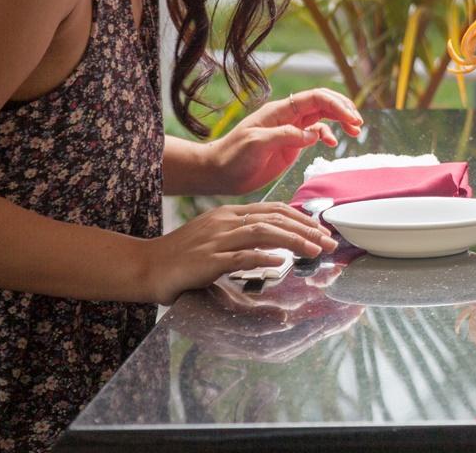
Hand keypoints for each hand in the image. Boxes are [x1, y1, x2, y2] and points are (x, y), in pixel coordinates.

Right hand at [141, 201, 336, 304]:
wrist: (146, 266)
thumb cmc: (182, 255)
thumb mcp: (216, 237)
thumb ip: (243, 237)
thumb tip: (275, 246)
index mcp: (229, 214)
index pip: (274, 209)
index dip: (301, 218)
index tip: (321, 229)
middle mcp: (225, 222)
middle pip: (275, 219)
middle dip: (307, 229)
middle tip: (329, 242)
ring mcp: (216, 240)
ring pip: (263, 233)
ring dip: (294, 241)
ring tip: (315, 251)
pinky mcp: (207, 261)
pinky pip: (240, 257)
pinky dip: (263, 258)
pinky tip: (281, 263)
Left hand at [209, 89, 363, 195]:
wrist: (217, 173)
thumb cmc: (232, 156)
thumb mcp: (256, 143)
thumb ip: (285, 136)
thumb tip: (314, 135)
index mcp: (280, 111)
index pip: (315, 98)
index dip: (336, 105)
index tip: (351, 118)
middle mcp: (288, 117)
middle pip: (323, 103)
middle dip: (343, 109)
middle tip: (358, 123)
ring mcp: (290, 130)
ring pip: (322, 117)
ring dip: (340, 120)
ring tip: (355, 130)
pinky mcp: (291, 145)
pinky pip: (315, 134)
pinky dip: (328, 135)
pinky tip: (333, 143)